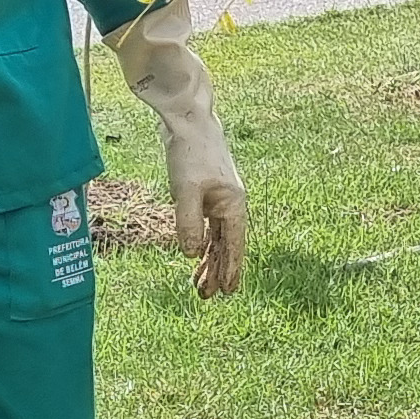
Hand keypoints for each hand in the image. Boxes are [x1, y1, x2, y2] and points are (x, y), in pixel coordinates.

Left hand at [109, 0, 243, 297]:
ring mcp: (219, 201)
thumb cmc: (189, 153)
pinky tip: (194, 256)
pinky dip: (201, 244)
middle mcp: (230, 206)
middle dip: (218, 272)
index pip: (234, 246)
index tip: (229, 292)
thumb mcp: (185, 191)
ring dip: (208, 262)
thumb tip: (191, 254)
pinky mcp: (206, 195)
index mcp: (233, 206)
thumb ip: (187, 224)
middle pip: (226, 246)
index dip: (232, 270)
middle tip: (207, 297)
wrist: (188, 121)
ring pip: (216, 240)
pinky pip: (207, 228)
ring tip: (199, 285)